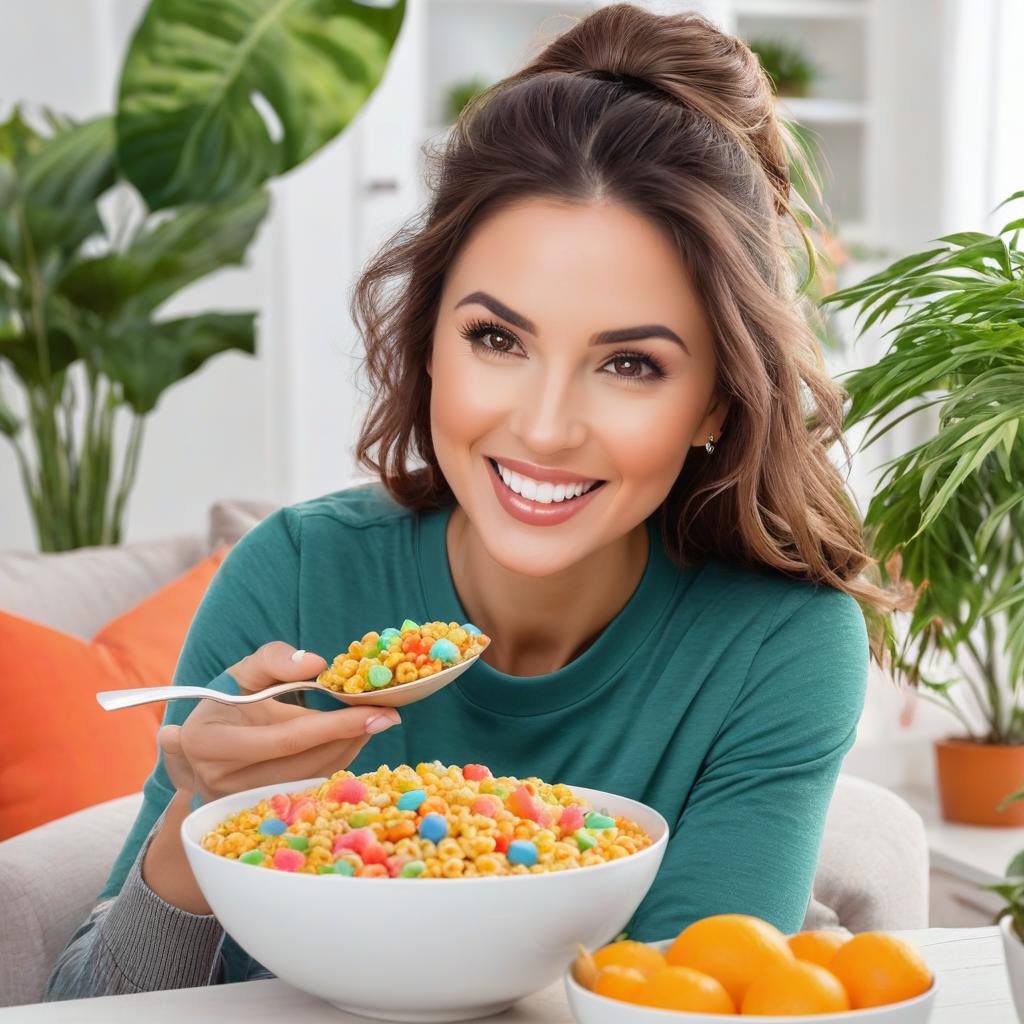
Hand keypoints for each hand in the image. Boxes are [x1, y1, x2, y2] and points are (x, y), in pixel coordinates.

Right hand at [156, 641, 400, 802]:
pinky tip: (350, 743)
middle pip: (305, 764)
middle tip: (385, 715)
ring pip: (310, 781)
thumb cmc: (227, 701)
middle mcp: (221, 781)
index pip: (289, 737)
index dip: (336, 724)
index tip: (378, 711)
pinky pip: (307, 792)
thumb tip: (317, 664)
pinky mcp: (254, 816)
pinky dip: (334, 766)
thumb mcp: (244, 671)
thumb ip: (277, 659)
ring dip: (347, 752)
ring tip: (370, 724)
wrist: (201, 746)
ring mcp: (237, 805)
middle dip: (350, 737)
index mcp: (211, 741)